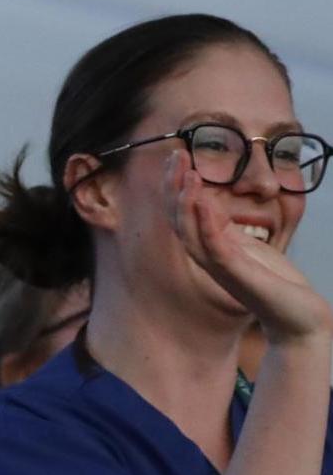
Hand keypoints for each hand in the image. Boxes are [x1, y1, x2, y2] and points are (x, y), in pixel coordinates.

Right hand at [167, 151, 332, 342]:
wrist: (299, 320)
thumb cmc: (278, 286)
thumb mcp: (253, 249)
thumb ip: (232, 231)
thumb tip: (216, 208)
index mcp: (213, 250)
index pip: (185, 215)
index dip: (178, 187)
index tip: (180, 158)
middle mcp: (209, 259)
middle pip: (178, 220)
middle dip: (174, 187)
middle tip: (176, 155)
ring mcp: (221, 268)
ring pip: (189, 233)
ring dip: (184, 202)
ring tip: (187, 172)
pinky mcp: (237, 275)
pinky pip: (215, 247)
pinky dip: (206, 224)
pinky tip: (205, 202)